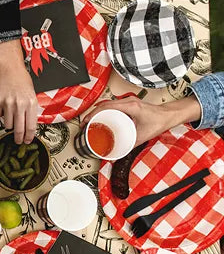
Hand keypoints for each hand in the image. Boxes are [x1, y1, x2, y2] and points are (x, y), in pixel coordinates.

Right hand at [0, 40, 38, 143]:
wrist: (9, 69)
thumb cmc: (21, 80)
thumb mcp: (32, 95)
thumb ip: (31, 110)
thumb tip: (29, 125)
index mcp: (31, 103)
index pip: (31, 126)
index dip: (29, 136)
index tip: (27, 141)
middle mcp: (20, 104)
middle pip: (19, 129)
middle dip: (18, 138)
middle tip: (18, 141)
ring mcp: (7, 103)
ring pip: (8, 124)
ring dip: (9, 124)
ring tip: (11, 117)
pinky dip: (1, 114)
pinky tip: (4, 106)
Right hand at [81, 95, 201, 146]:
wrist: (169, 115)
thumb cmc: (159, 121)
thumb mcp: (143, 136)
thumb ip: (129, 145)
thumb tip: (117, 153)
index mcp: (131, 107)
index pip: (106, 107)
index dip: (93, 114)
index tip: (86, 122)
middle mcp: (128, 101)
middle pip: (103, 104)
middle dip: (91, 114)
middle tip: (84, 124)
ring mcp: (128, 101)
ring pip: (107, 103)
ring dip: (96, 111)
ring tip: (90, 121)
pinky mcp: (128, 103)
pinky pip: (112, 105)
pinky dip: (103, 110)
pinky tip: (100, 117)